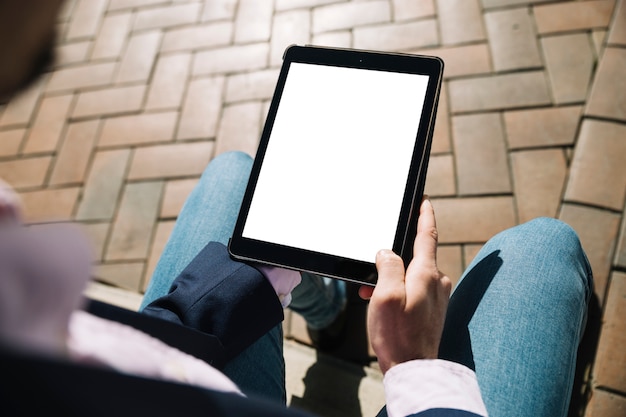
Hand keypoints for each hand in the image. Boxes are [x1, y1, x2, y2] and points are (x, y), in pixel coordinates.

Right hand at [362, 197, 450, 373]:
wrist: (413, 370)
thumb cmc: (398, 334)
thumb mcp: (385, 295)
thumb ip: (388, 266)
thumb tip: (387, 252)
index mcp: (427, 273)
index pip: (427, 234)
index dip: (424, 215)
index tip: (424, 200)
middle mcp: (437, 281)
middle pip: (413, 256)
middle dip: (391, 260)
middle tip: (371, 277)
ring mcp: (436, 296)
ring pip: (410, 275)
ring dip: (390, 280)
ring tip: (371, 298)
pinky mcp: (432, 309)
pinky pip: (413, 290)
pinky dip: (396, 292)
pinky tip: (382, 306)